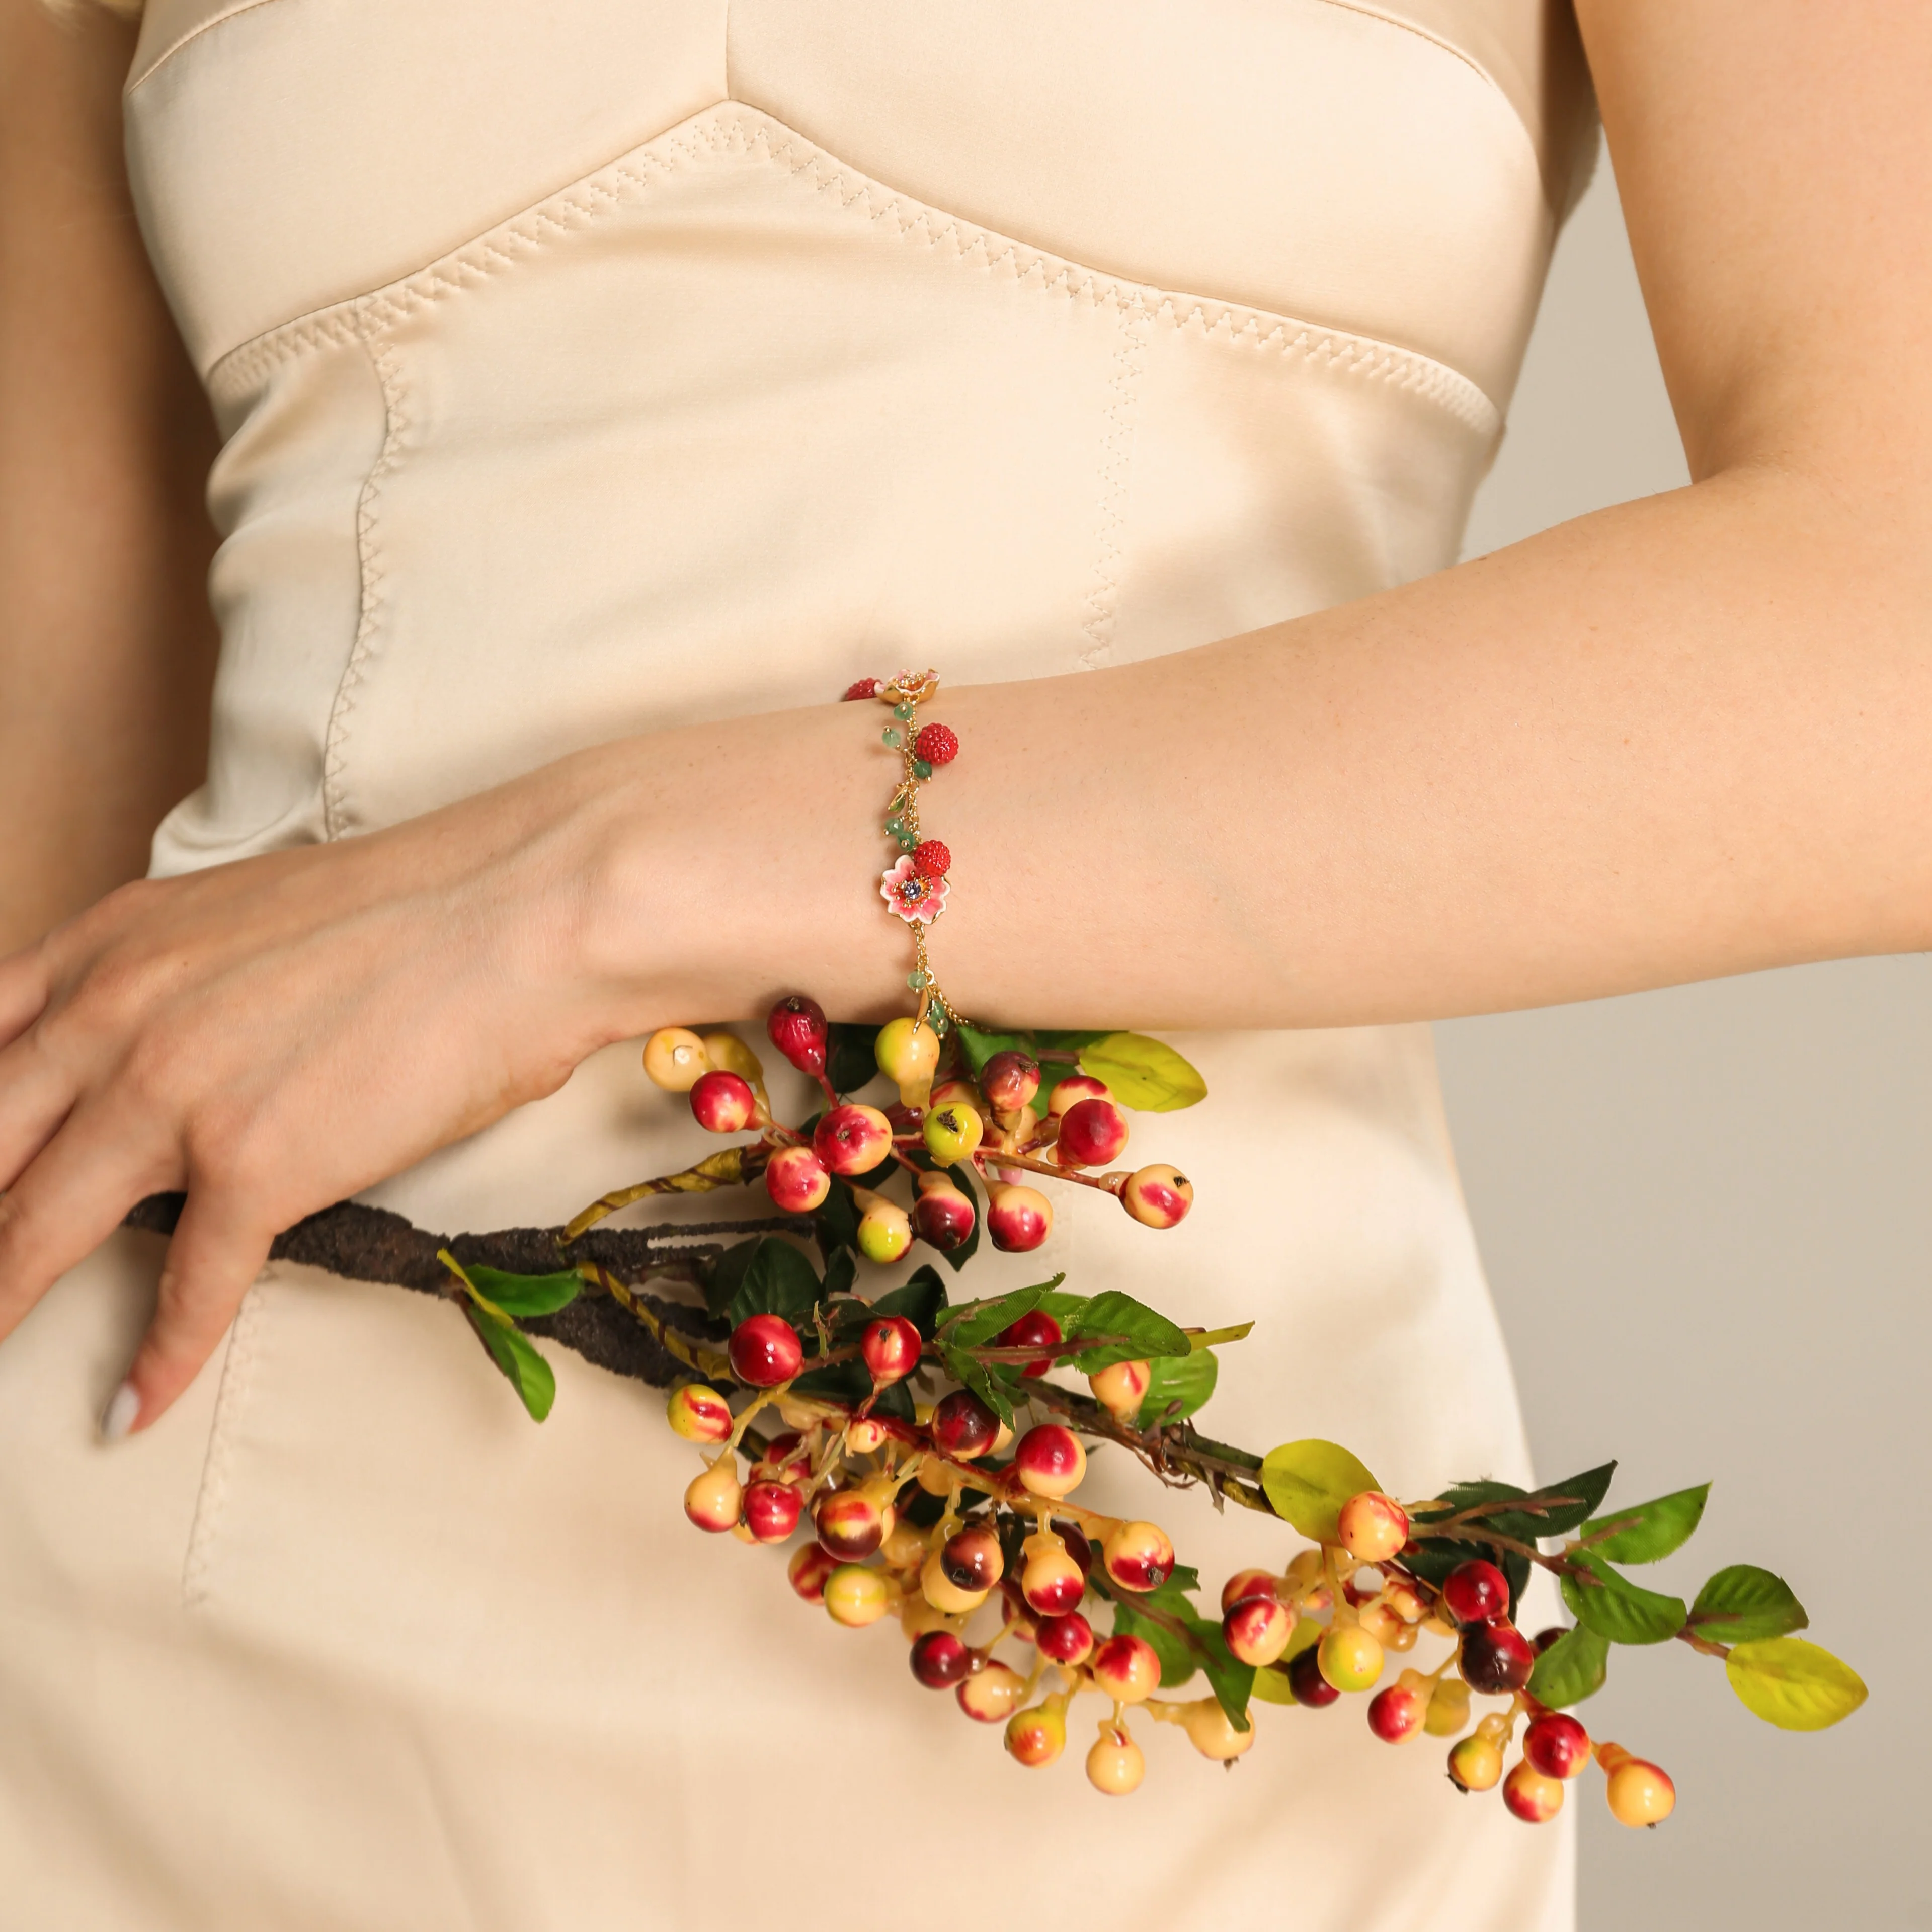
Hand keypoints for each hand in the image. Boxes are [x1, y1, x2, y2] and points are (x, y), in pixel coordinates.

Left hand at [0, 770, 647, 1433]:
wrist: (516, 915)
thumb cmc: (413, 906)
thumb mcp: (238, 912)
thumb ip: (165, 976)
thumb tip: (150, 1044)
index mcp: (108, 947)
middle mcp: (115, 1020)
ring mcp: (175, 1099)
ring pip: (35, 1229)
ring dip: (1, 1303)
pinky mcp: (256, 1167)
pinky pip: (186, 1288)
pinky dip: (155, 1362)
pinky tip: (131, 1409)